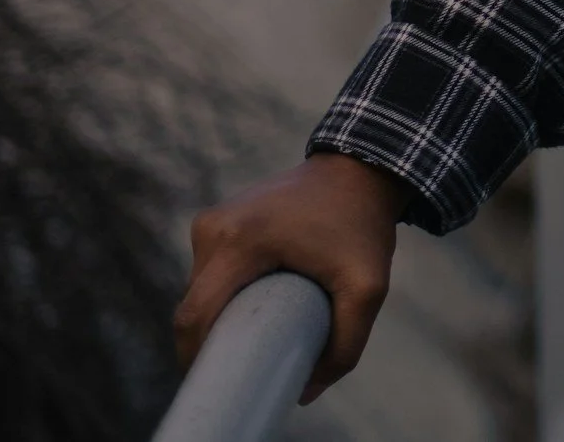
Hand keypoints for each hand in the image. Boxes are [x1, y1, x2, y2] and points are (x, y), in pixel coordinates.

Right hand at [173, 152, 411, 403]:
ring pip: (201, 290)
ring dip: (222, 314)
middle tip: (248, 361)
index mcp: (238, 241)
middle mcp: (213, 227)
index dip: (197, 358)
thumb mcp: (368, 288)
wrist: (361, 169)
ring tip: (259, 328)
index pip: (195, 315)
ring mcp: (211, 221)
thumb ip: (345, 345)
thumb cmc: (362, 227)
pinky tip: (255, 304)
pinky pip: (211, 271)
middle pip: (195, 306)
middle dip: (214, 340)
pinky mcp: (217, 220)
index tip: (220, 381)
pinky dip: (227, 292)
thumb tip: (305, 393)